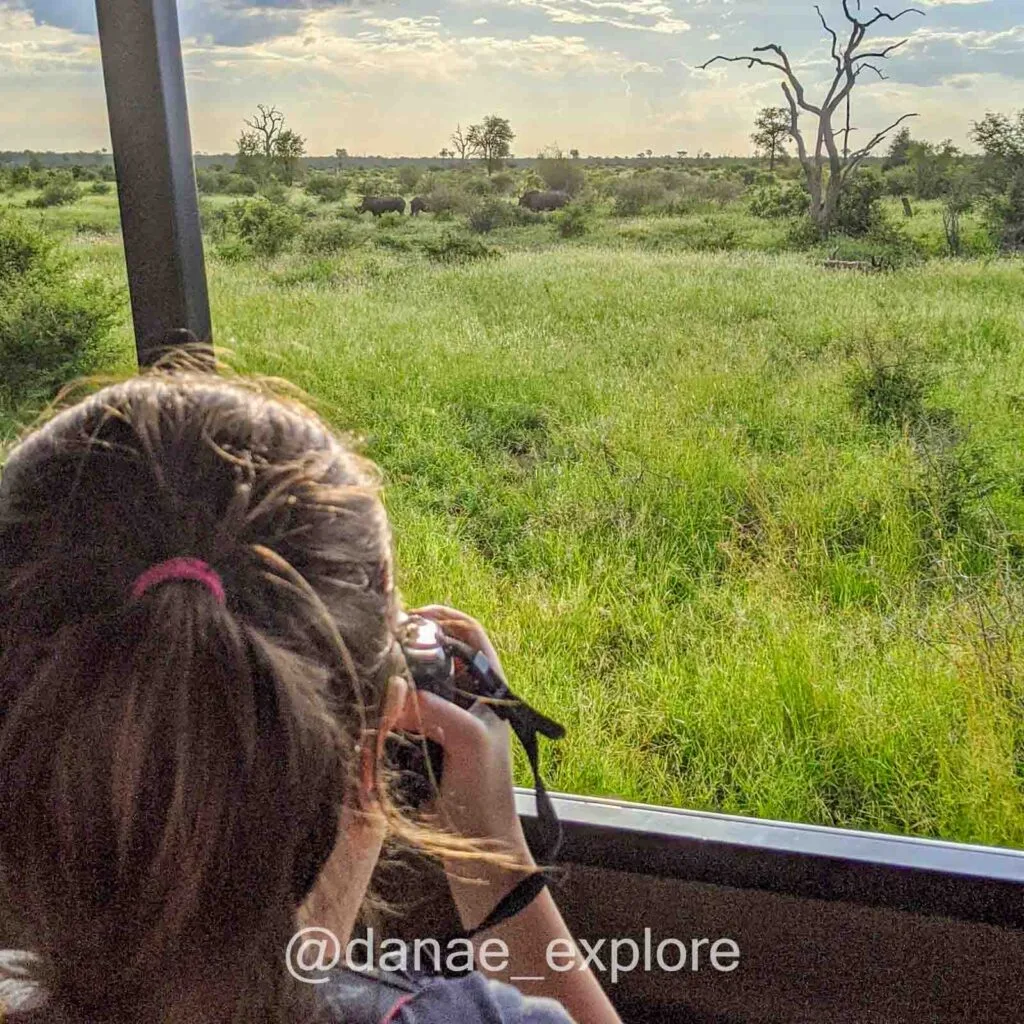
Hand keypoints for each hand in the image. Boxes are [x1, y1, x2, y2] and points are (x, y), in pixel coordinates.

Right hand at [393, 606, 534, 925]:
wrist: (479, 858)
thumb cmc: (484, 798)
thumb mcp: (467, 742)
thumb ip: (436, 709)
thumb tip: (394, 689)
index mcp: (490, 691)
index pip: (469, 635)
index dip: (444, 619)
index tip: (411, 618)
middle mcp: (467, 702)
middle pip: (435, 656)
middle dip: (408, 648)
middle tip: (379, 646)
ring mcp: (444, 725)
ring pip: (414, 686)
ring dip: (394, 680)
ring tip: (371, 676)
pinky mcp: (422, 749)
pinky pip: (400, 717)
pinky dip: (385, 711)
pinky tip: (368, 712)